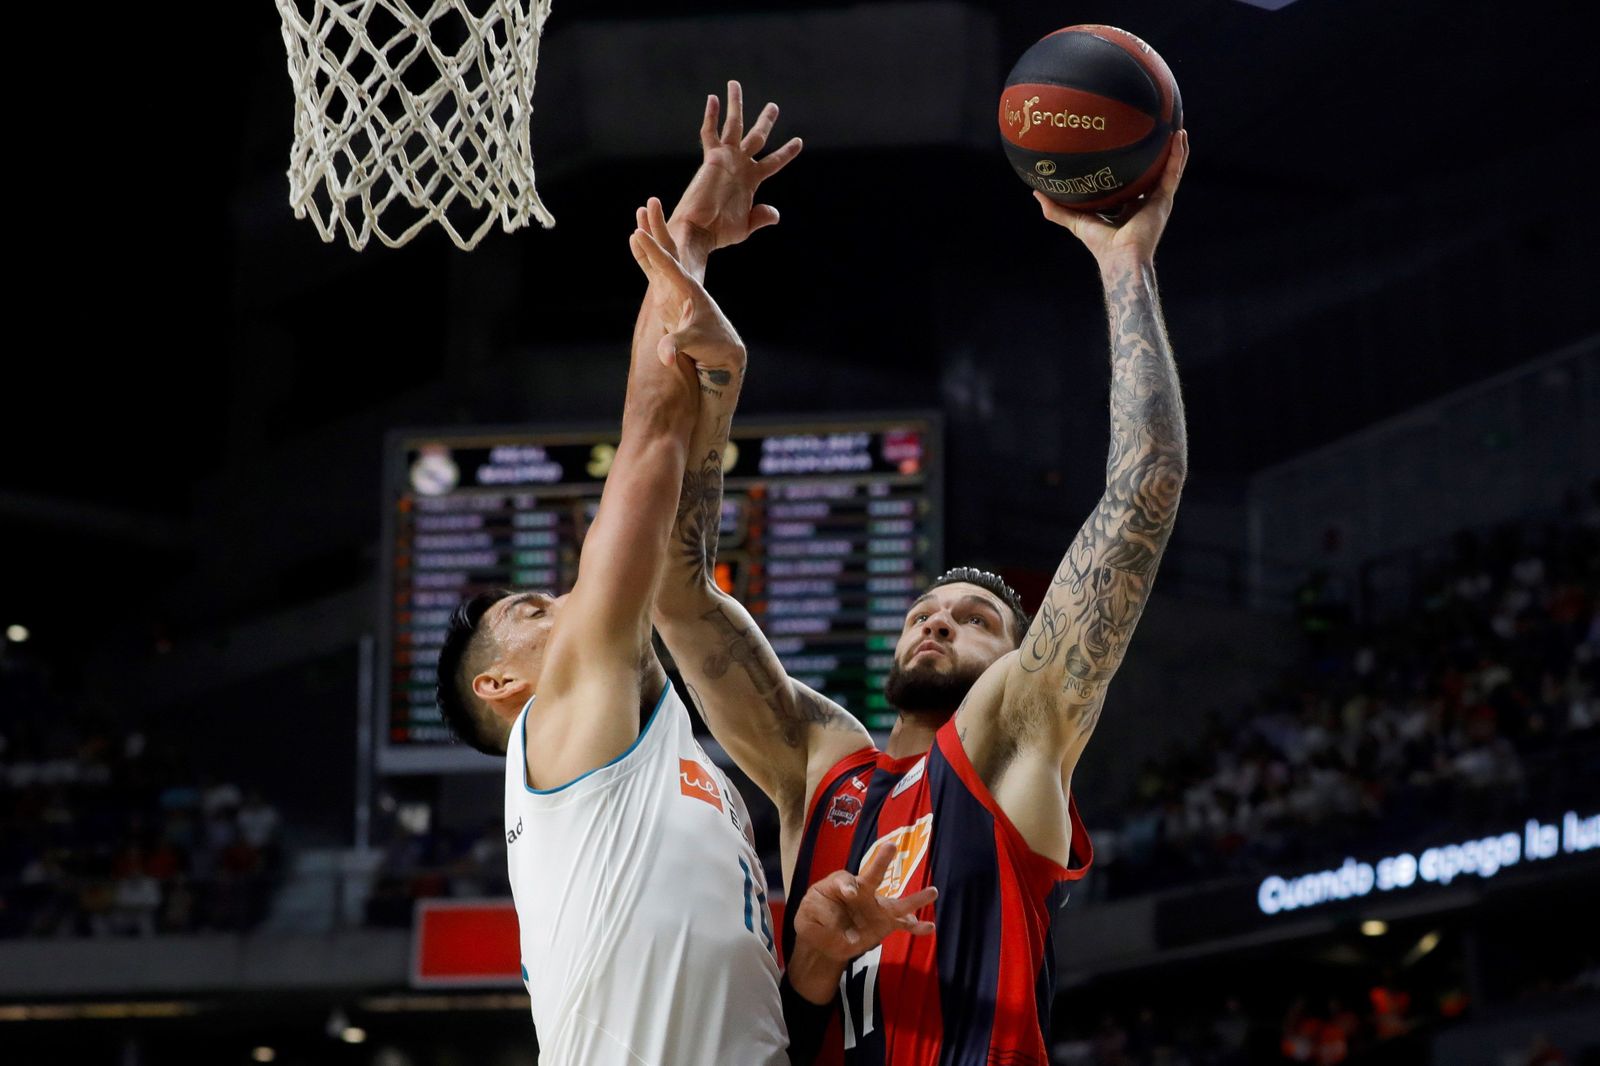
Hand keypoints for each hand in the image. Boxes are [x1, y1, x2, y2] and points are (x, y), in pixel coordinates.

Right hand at [630, 197, 746, 377]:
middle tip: (650, 201)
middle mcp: (682, 281)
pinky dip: (645, 251)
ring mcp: (674, 285)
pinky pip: (653, 266)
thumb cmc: (712, 344)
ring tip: (640, 209)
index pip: (668, 264)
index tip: (638, 233)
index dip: (652, 250)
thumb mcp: (695, 344)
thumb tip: (665, 354)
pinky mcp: (668, 292)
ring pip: (661, 253)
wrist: (722, 348)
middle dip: (658, 227)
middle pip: (669, 248)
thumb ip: (677, 345)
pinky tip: (634, 237)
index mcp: (689, 287)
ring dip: (651, 233)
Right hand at [669, 80, 802, 257]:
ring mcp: (726, 159)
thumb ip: (761, 216)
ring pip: (733, 125)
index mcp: (751, 180)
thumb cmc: (719, 233)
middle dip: (765, 120)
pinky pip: (710, 133)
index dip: (786, 152)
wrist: (699, 231)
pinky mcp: (711, 158)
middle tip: (773, 105)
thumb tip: (775, 214)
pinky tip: (712, 98)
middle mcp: (739, 165)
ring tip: (734, 84)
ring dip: (735, 105)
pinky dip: (711, 116)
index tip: (798, 141)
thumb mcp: (746, 226)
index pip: (773, 161)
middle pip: (756, 136)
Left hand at [791, 841, 936, 964]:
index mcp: (841, 884)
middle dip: (880, 862)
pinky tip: (929, 928)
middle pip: (873, 876)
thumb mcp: (807, 915)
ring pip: (897, 903)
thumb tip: (846, 932)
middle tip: (890, 846)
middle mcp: (862, 892)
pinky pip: (902, 925)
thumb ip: (820, 916)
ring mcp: (876, 909)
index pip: (845, 881)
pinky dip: (916, 927)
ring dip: (915, 898)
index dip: (847, 886)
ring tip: (934, 891)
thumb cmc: (814, 917)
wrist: (822, 937)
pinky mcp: (883, 924)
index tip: (850, 893)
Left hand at [1035, 129, 1188, 274]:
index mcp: (1129, 204)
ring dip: (1174, 148)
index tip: (1127, 144)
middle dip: (1156, 153)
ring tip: (1175, 125)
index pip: (1131, 180)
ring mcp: (1157, 199)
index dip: (1131, 165)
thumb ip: (1056, 209)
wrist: (1119, 258)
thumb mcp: (1076, 221)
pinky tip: (1179, 135)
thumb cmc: (1100, 244)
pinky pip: (1173, 172)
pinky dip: (1178, 154)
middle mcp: (1145, 200)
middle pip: (1152, 171)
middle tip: (1154, 128)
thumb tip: (1035, 193)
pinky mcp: (1164, 200)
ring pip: (1168, 168)